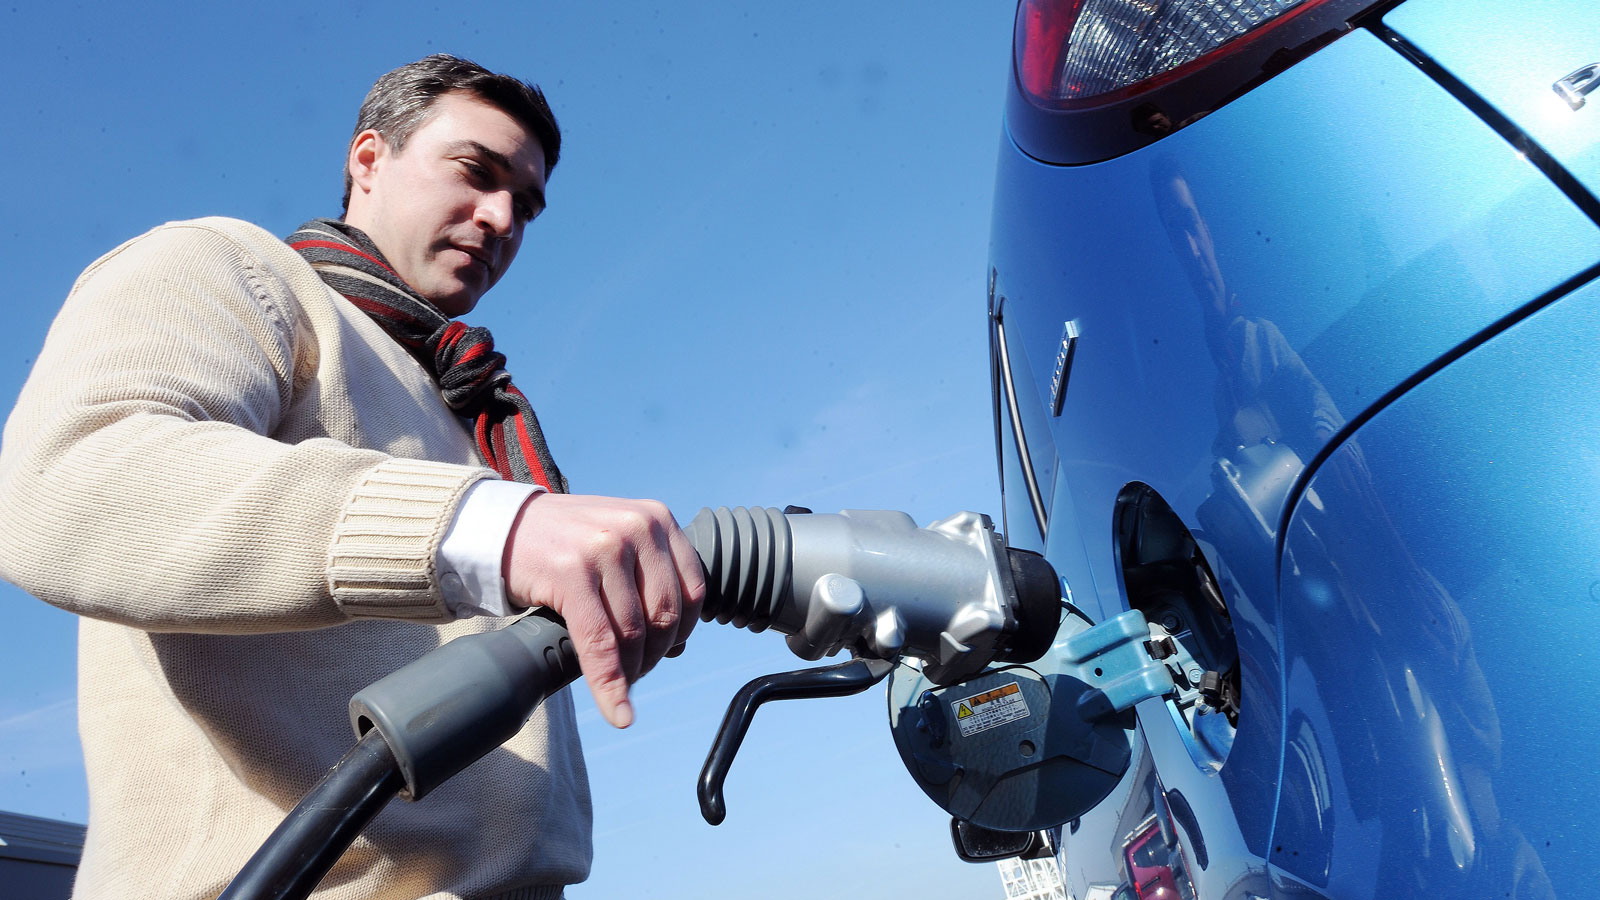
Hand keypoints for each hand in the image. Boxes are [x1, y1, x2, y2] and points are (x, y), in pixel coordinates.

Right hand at [502, 493, 705, 727]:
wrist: (500, 528)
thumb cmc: (563, 543)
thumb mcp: (617, 540)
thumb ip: (649, 575)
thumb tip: (677, 644)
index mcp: (656, 518)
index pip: (692, 591)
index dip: (681, 632)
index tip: (663, 652)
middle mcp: (637, 527)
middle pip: (665, 615)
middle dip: (652, 655)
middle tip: (633, 672)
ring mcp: (605, 547)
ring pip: (634, 633)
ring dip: (629, 672)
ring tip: (617, 683)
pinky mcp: (572, 572)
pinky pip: (599, 642)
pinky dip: (609, 684)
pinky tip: (616, 711)